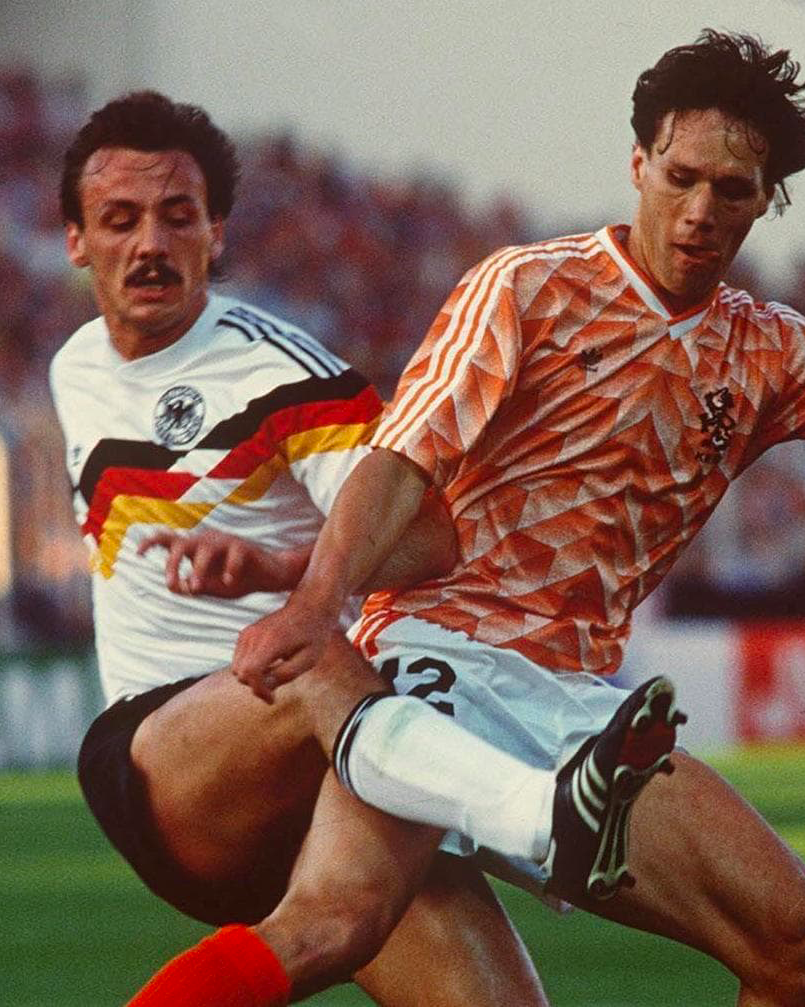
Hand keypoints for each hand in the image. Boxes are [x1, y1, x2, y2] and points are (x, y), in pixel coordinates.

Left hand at [137, 529, 277, 597]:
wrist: (269, 577)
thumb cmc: (236, 580)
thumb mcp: (212, 588)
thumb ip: (194, 586)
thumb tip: (177, 585)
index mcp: (196, 550)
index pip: (169, 540)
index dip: (151, 543)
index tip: (137, 553)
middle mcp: (208, 541)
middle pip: (181, 544)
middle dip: (172, 563)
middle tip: (172, 584)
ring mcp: (226, 541)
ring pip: (205, 549)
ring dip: (199, 570)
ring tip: (197, 588)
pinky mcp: (244, 547)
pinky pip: (232, 557)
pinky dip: (228, 572)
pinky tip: (230, 582)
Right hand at [231, 589, 341, 701]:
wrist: (309, 608)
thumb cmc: (312, 634)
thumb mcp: (308, 659)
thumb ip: (286, 674)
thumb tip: (266, 687)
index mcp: (271, 641)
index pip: (250, 672)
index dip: (259, 690)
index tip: (272, 699)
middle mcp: (254, 635)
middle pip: (240, 673)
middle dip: (256, 685)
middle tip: (275, 688)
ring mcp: (248, 633)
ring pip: (236, 668)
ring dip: (251, 677)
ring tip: (274, 674)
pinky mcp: (246, 633)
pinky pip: (238, 659)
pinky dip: (249, 667)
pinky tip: (268, 665)